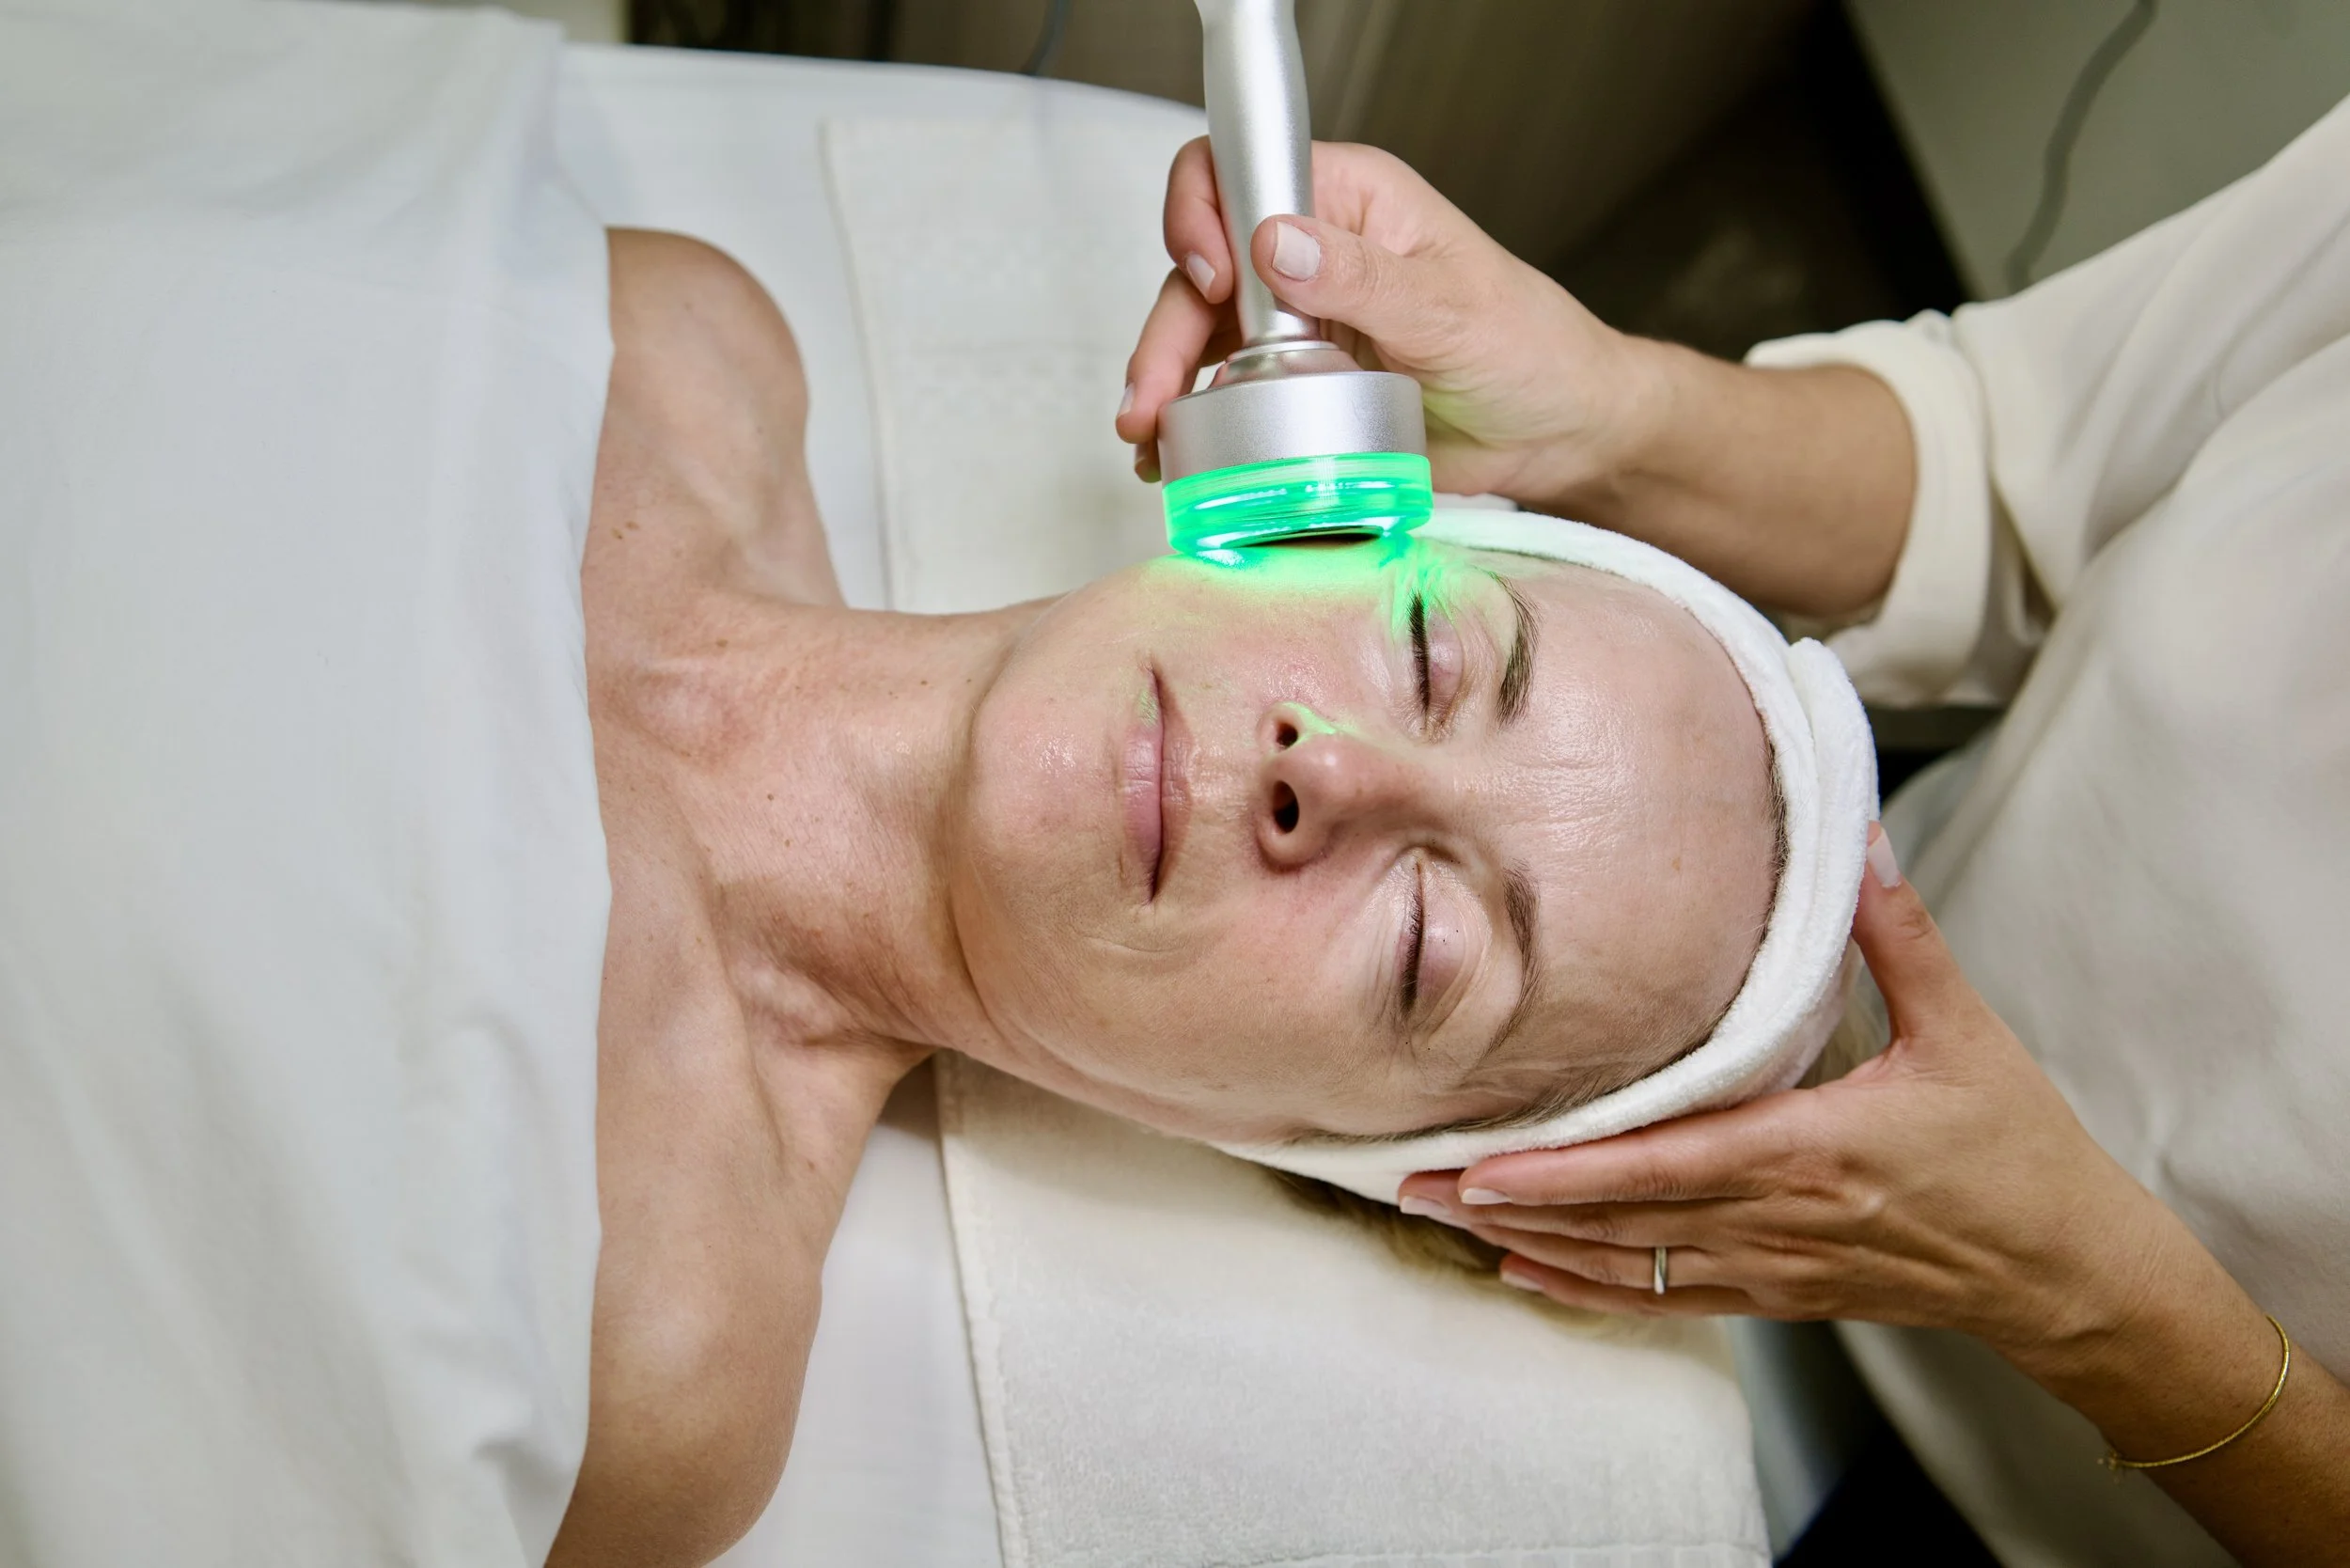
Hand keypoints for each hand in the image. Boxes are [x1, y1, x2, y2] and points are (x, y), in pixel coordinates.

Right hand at [1116, 137, 1654, 500]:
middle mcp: (1312, 254)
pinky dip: (1193, 426)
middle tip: (1151, 394)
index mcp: (1348, 202)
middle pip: (1202, 270)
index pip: (1241, 173)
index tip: (1211, 280)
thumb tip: (1276, 243)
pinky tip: (1176, 459)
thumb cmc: (1528, 348)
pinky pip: (1225, 396)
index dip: (1203, 217)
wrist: (1557, 434)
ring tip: (1151, 442)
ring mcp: (1298, 324)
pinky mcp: (1296, 387)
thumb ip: (1363, 277)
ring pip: (1201, 337)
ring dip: (1165, 384)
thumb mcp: (1451, 308)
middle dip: (1166, 331)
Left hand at [1400, 826, 2183, 1382]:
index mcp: (1812, 1149)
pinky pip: (1669, 1298)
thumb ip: (1896, 932)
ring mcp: (1775, 1266)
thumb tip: (1856, 830)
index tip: (1486, 1164)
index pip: (1665, 1164)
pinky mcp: (1782, 1294)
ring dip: (1535, 1244)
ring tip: (1444, 1221)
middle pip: (1622, 1219)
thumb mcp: (1964, 1029)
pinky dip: (1593, 1290)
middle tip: (1415, 1183)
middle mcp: (1778, 1217)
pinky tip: (1528, 1277)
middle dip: (1514, 1205)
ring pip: (1632, 1264)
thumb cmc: (2017, 1150)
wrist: (2069, 1270)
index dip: (1570, 1171)